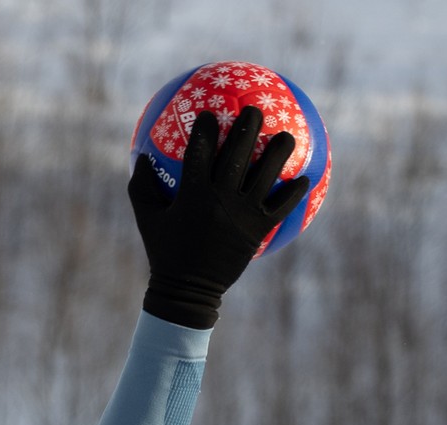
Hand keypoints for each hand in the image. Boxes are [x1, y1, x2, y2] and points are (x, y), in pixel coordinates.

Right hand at [128, 104, 311, 329]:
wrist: (188, 291)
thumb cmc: (164, 252)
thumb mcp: (147, 220)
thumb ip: (141, 188)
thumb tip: (142, 157)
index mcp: (192, 195)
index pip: (199, 151)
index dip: (205, 128)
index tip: (209, 112)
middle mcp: (220, 199)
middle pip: (237, 154)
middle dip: (247, 127)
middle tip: (254, 109)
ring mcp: (242, 214)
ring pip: (265, 174)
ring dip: (278, 152)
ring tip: (286, 136)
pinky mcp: (258, 230)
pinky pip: (280, 206)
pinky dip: (294, 192)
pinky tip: (304, 179)